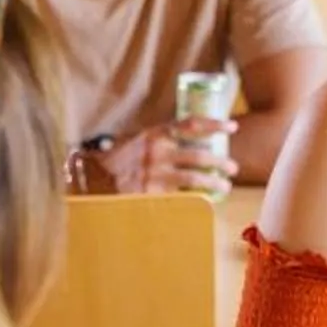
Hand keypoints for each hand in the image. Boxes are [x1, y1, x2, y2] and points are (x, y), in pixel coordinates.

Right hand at [104, 119, 237, 197]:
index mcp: (155, 134)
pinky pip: (180, 197)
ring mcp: (154, 174)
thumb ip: (163, 141)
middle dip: (220, 162)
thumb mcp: (140, 142)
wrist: (94, 179)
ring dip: (214, 183)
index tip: (232, 127)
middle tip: (232, 168)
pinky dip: (195, 199)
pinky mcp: (151, 193)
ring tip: (225, 186)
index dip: (214, 124)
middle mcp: (156, 151)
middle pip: (198, 155)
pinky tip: (206, 202)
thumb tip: (193, 142)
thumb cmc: (121, 160)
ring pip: (193, 178)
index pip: (190, 124)